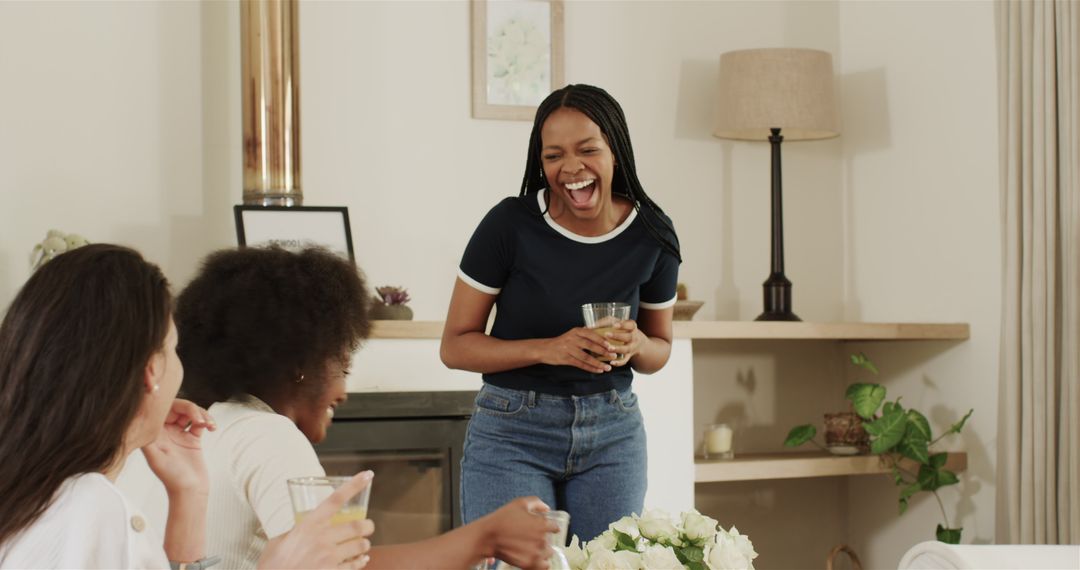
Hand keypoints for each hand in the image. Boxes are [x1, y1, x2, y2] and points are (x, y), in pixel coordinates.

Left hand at [143, 399, 214, 494]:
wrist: (190, 491)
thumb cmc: (172, 477)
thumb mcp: (156, 457)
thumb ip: (147, 437)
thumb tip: (138, 418)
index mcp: (154, 434)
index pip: (161, 410)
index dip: (171, 403)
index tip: (182, 405)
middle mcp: (165, 432)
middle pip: (178, 408)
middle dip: (191, 409)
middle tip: (199, 419)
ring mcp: (179, 434)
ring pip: (190, 413)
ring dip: (202, 415)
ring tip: (209, 425)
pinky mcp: (192, 439)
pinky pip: (200, 423)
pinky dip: (207, 422)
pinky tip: (212, 428)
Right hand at [259, 471, 375, 569]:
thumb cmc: (272, 565)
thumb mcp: (279, 541)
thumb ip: (295, 531)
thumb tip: (303, 528)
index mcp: (308, 525)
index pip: (335, 499)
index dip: (354, 485)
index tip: (367, 475)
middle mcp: (321, 538)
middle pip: (357, 525)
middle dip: (368, 526)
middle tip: (368, 527)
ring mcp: (328, 557)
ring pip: (361, 546)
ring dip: (364, 545)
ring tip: (361, 546)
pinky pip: (355, 565)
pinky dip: (360, 562)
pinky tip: (360, 561)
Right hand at [481, 497, 556, 569]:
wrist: (488, 536)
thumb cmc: (503, 518)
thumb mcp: (520, 503)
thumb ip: (537, 503)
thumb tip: (546, 508)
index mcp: (542, 525)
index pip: (555, 528)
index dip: (549, 526)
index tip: (544, 527)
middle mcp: (542, 540)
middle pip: (551, 542)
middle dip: (543, 539)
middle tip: (532, 538)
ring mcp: (536, 553)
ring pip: (548, 554)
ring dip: (542, 551)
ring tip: (531, 548)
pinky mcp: (529, 564)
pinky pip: (544, 566)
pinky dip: (540, 563)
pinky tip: (533, 557)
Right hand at [539, 328, 613, 373]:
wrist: (545, 349)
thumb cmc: (562, 342)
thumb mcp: (572, 335)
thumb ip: (585, 336)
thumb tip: (603, 339)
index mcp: (576, 331)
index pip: (592, 334)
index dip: (602, 340)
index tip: (612, 345)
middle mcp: (572, 339)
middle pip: (590, 346)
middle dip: (603, 351)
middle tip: (614, 355)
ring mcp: (568, 349)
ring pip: (586, 357)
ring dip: (598, 363)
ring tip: (608, 367)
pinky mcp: (566, 359)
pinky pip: (581, 364)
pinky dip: (591, 368)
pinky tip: (598, 370)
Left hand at [605, 320, 646, 367]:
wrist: (635, 342)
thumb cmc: (620, 329)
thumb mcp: (616, 322)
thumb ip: (605, 322)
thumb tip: (589, 326)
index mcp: (632, 327)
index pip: (630, 324)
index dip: (623, 325)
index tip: (614, 325)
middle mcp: (634, 337)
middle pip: (628, 337)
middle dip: (617, 336)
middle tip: (607, 334)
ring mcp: (632, 347)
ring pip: (626, 349)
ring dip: (617, 349)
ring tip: (608, 348)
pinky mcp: (628, 356)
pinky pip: (625, 360)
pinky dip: (618, 362)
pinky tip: (611, 362)